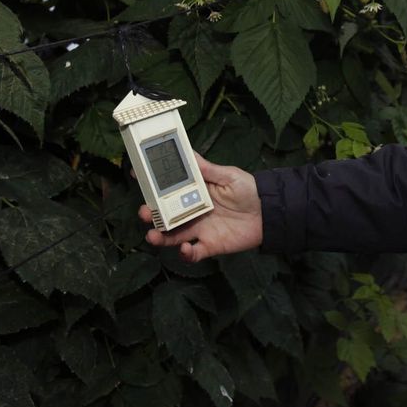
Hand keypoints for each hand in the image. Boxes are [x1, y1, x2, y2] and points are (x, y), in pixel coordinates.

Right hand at [140, 153, 262, 262]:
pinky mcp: (209, 245)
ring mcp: (199, 230)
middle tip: (145, 212)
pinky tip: (184, 248)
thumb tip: (187, 152)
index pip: (167, 190)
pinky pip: (193, 253)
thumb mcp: (227, 175)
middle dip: (152, 215)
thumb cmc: (248, 190)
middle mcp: (192, 211)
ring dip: (160, 237)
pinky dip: (185, 253)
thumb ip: (206, 168)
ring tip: (153, 235)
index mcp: (193, 192)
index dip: (152, 185)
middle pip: (165, 215)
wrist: (269, 213)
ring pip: (173, 236)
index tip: (137, 176)